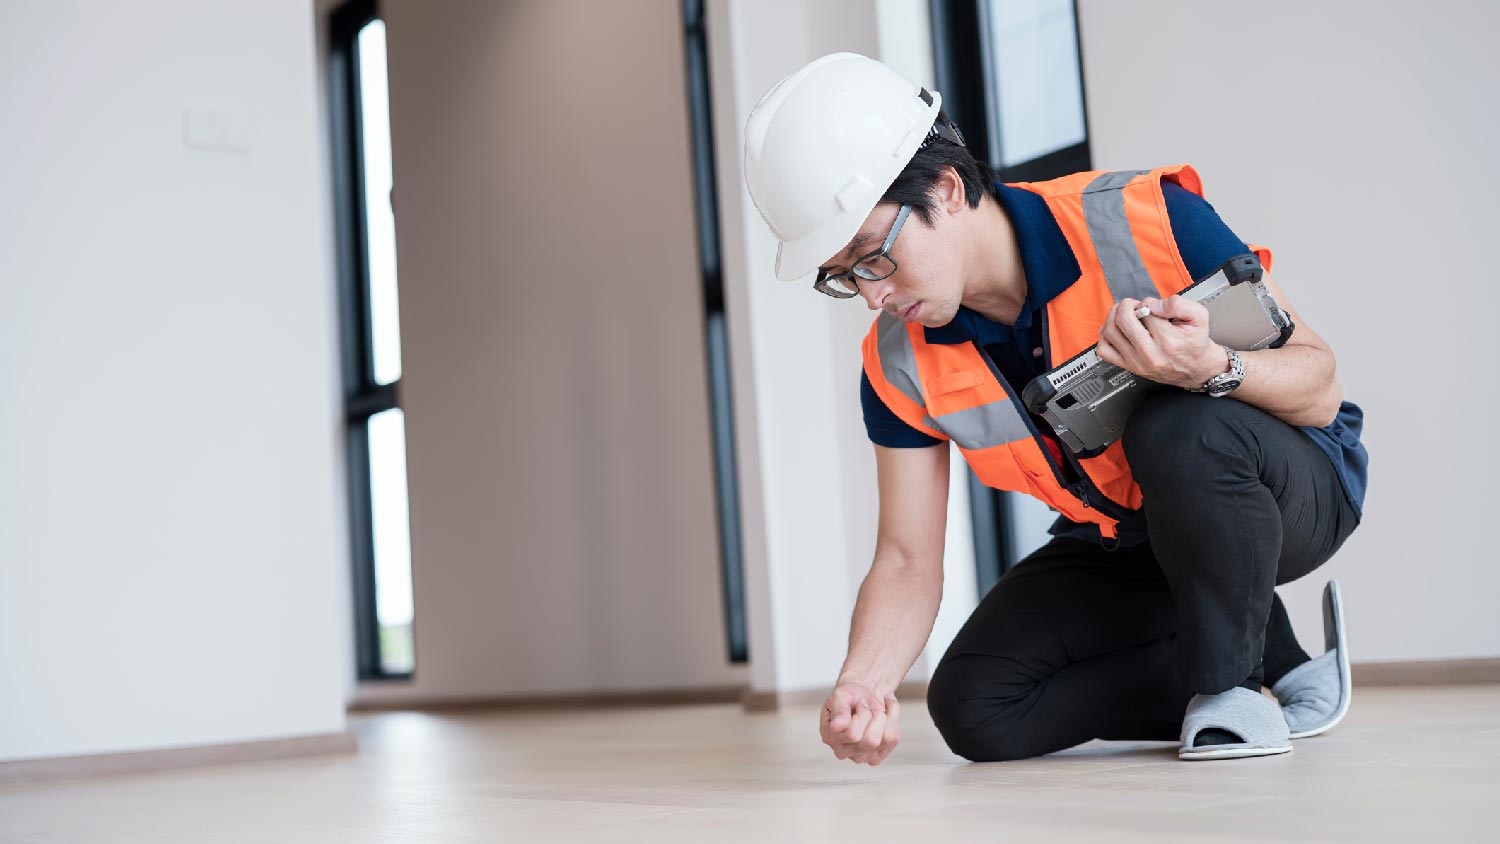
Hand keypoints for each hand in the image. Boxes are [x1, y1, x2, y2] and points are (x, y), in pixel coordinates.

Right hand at [819, 682, 901, 765]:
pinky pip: (893, 739)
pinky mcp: (875, 757)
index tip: (858, 703)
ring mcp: (859, 757)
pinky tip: (885, 714)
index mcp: (829, 736)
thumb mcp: (841, 694)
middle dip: (874, 716)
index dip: (861, 714)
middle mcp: (842, 751)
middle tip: (868, 705)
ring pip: (884, 740)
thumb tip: (837, 727)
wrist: (860, 697)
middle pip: (870, 741)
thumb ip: (839, 710)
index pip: (852, 734)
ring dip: (884, 717)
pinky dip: (893, 720)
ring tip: (876, 708)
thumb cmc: (850, 696)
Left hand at [1096, 295, 1224, 389]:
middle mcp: (1150, 353)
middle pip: (1123, 320)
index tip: (1153, 306)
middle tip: (1135, 306)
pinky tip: (1117, 330)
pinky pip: (1104, 350)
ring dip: (1114, 317)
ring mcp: (1136, 362)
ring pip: (1110, 332)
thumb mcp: (1199, 317)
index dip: (1147, 302)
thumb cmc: (1195, 343)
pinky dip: (1106, 336)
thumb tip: (1153, 304)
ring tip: (1126, 315)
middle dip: (1127, 306)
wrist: (1196, 368)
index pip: (1145, 311)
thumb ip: (1178, 304)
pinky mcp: (1129, 366)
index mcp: (1168, 340)